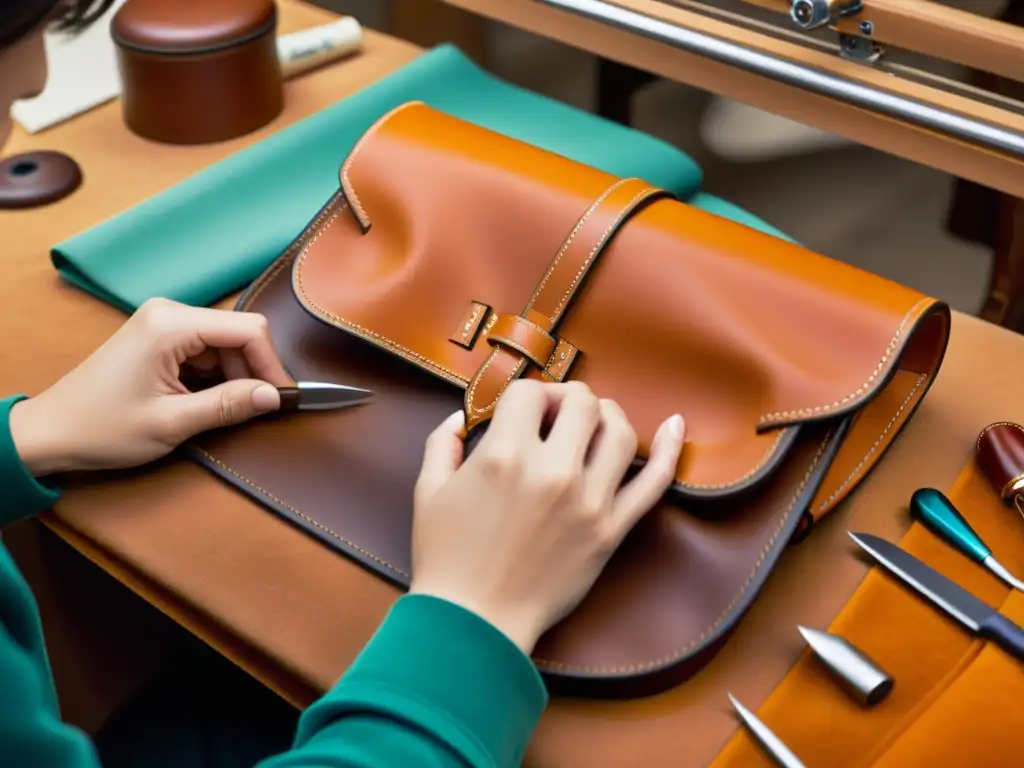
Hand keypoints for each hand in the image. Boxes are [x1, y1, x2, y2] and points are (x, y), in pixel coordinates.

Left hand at [10, 298, 292, 475]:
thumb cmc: (102, 428)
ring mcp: (162, 323)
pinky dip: (216, 376)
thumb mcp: (172, 423)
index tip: (282, 400)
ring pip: (225, 343)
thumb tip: (276, 396)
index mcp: (170, 325)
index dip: (272, 365)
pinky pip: (206, 350)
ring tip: (224, 412)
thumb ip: (228, 405)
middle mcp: (168, 313)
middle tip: (258, 411)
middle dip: (253, 373)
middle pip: (239, 334)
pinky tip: (206, 402)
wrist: (51, 432)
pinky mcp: (159, 337)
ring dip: (235, 377)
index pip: (248, 330)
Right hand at [409, 379, 684, 653]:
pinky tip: (675, 426)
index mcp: (504, 455)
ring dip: (607, 416)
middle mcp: (553, 470)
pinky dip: (670, 450)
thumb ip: (442, 441)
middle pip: (582, 402)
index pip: (529, 393)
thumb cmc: (446, 558)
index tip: (519, 413)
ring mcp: (589, 500)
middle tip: (555, 416)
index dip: (524, 396)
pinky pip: (653, 484)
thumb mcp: (428, 490)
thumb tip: (462, 416)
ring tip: (592, 424)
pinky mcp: (612, 530)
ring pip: (619, 431)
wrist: (476, 621)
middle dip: (567, 398)